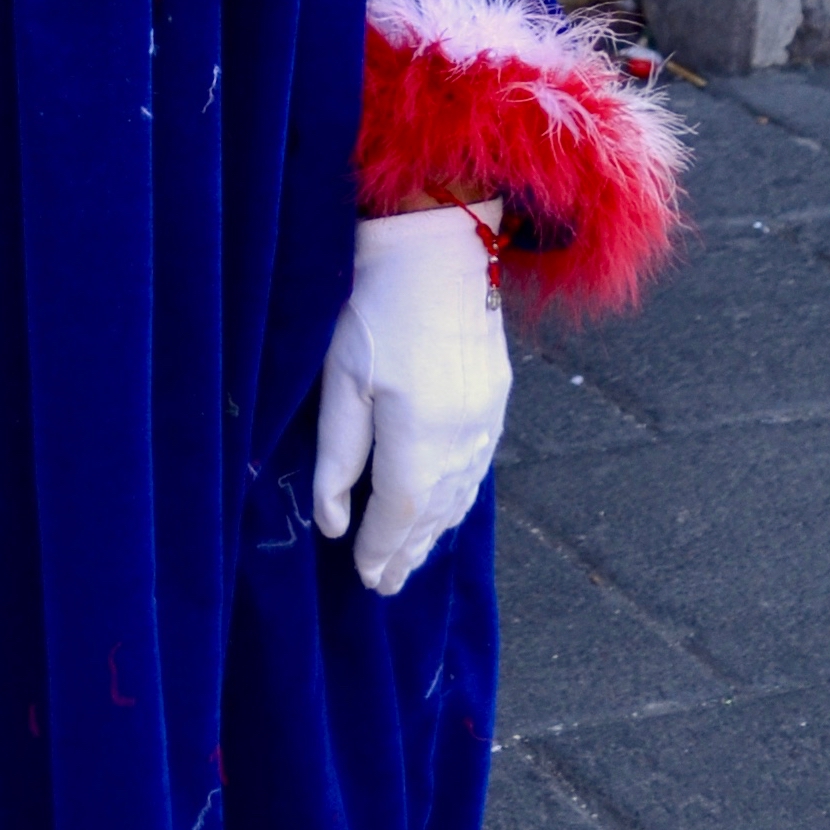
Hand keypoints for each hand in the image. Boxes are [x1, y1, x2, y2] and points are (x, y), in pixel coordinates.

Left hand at [313, 205, 511, 594]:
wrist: (440, 244)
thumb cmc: (375, 305)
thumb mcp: (339, 379)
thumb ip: (337, 457)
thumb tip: (333, 523)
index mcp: (420, 437)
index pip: (400, 514)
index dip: (382, 549)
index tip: (365, 579)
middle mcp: (463, 438)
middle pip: (434, 512)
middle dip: (408, 551)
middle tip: (385, 585)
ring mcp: (486, 418)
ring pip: (460, 494)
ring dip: (435, 529)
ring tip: (411, 558)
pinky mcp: (495, 397)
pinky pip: (477, 467)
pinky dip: (458, 497)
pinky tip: (446, 506)